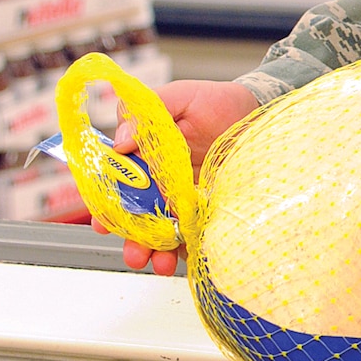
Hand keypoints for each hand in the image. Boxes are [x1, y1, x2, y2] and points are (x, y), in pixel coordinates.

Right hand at [93, 80, 258, 275]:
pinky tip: (184, 256)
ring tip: (158, 263)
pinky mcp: (206, 209)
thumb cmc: (216, 102)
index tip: (104, 222)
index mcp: (143, 156)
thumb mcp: (180, 97)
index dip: (105, 204)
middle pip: (135, 216)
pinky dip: (185, 249)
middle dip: (130, 238)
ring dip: (154, 251)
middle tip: (134, 252)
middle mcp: (158, 182)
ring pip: (160, 231)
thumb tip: (121, 141)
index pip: (116, 184)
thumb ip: (147, 114)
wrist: (257, 111)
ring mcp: (182, 198)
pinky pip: (191, 233)